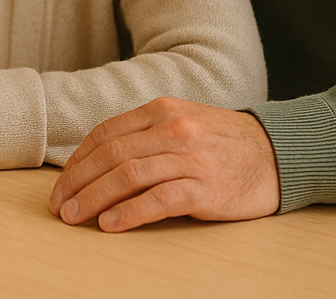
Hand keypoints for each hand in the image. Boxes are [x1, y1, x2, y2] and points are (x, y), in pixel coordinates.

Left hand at [49, 97, 279, 231]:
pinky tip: (109, 224)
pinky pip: (158, 200)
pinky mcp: (205, 188)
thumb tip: (97, 161)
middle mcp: (172, 130)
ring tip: (74, 216)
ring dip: (93, 199)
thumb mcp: (182, 122)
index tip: (62, 182)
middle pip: (110, 156)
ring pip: (127, 177)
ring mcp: (189, 158)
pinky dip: (128, 213)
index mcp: (160, 110)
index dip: (78, 160)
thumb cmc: (222, 142)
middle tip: (58, 205)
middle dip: (77, 182)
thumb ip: (144, 134)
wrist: (278, 154)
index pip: (105, 134)